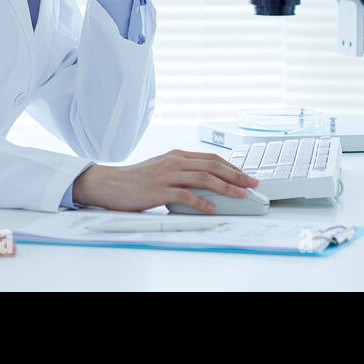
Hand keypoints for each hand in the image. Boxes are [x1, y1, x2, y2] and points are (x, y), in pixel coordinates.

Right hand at [72, 150, 258, 213]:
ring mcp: (167, 175)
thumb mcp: (162, 168)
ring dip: (226, 187)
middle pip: (213, 165)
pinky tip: (212, 208)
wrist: (110, 184)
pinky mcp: (159, 190)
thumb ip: (182, 171)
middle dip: (237, 175)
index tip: (246, 175)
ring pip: (204, 178)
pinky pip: (185, 195)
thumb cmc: (136, 179)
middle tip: (253, 183)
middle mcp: (175, 161)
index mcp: (177, 155)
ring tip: (241, 195)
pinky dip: (201, 202)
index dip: (232, 166)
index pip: (211, 157)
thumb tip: (205, 181)